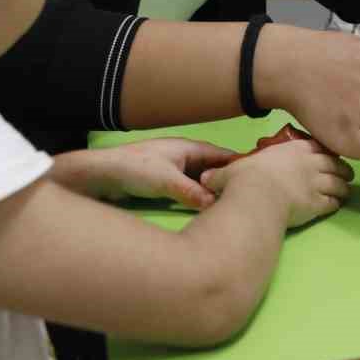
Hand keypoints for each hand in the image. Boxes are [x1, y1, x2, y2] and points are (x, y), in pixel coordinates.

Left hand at [55, 138, 238, 209]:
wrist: (99, 176)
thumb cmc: (132, 170)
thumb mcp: (166, 181)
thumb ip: (192, 192)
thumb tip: (217, 204)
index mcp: (189, 148)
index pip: (223, 155)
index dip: (242, 164)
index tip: (261, 176)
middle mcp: (185, 157)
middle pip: (215, 169)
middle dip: (230, 180)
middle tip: (251, 196)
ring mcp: (176, 171)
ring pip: (203, 181)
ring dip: (214, 191)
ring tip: (233, 206)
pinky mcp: (166, 184)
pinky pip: (192, 191)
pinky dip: (201, 199)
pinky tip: (208, 211)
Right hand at [203, 139, 355, 227]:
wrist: (256, 198)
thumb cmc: (243, 180)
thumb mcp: (232, 171)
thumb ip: (223, 174)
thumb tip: (205, 178)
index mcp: (294, 149)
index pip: (318, 146)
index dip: (324, 151)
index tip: (327, 156)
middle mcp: (310, 163)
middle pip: (335, 163)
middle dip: (342, 168)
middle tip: (346, 173)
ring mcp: (317, 183)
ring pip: (339, 183)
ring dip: (343, 187)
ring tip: (345, 191)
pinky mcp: (318, 204)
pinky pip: (333, 202)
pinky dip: (336, 203)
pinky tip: (335, 205)